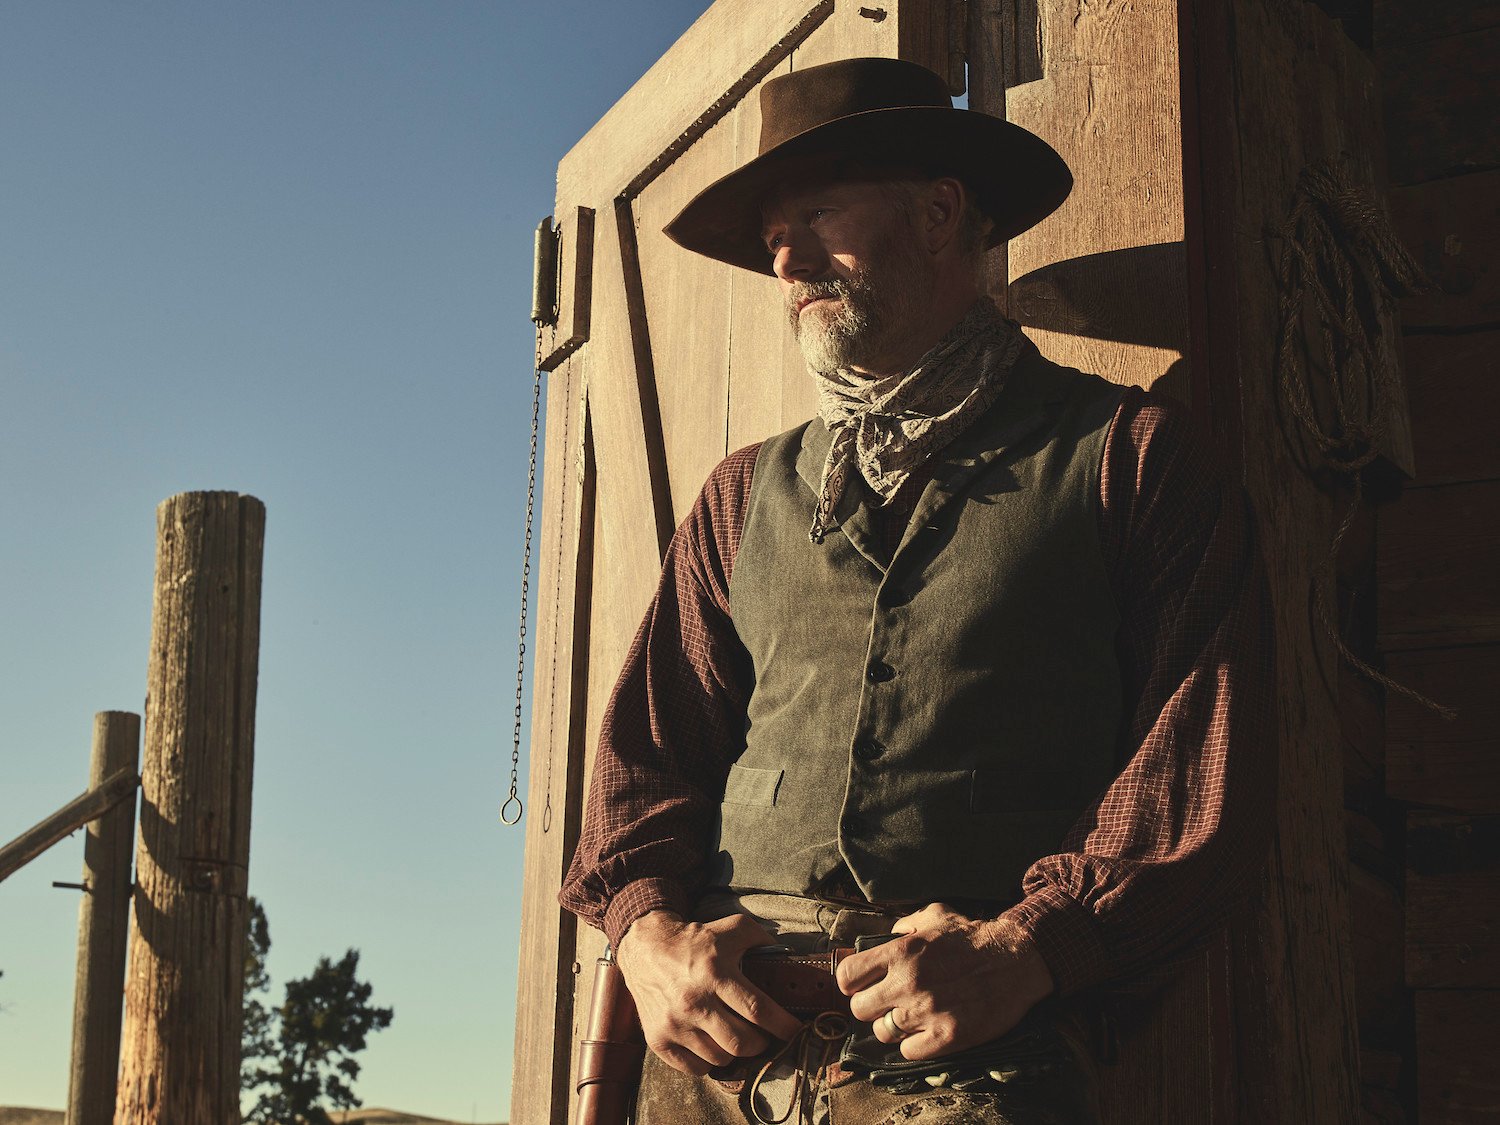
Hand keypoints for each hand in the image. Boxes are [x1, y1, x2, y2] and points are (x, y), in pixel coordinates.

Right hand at [615, 910, 803, 1074]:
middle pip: (741, 1042)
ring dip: (734, 1052)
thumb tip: (785, 956)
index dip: (782, 1025)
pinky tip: (711, 1044)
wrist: (645, 948)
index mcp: (715, 972)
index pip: (757, 1010)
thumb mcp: (730, 927)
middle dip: (761, 1043)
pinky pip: (695, 1068)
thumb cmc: (694, 939)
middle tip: (763, 1035)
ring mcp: (674, 1024)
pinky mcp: (658, 1039)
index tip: (795, 1031)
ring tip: (735, 1036)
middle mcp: (694, 1001)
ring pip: (720, 1058)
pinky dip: (709, 1062)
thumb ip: (760, 938)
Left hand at [835, 902, 1053, 1060]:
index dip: (852, 984)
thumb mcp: (934, 915)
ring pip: (882, 1033)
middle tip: (888, 1004)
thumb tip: (884, 936)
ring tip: (912, 1018)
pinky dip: (915, 1045)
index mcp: (899, 951)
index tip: (863, 985)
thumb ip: (903, 925)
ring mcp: (926, 1011)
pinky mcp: (946, 1036)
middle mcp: (907, 982)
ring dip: (894, 1027)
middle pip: (859, 1009)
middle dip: (871, 1007)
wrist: (1016, 959)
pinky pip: (908, 1052)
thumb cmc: (972, 936)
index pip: (847, 976)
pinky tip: (928, 1031)